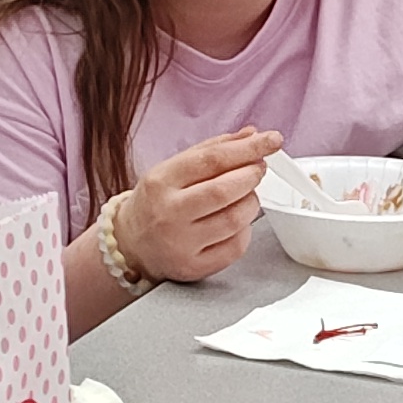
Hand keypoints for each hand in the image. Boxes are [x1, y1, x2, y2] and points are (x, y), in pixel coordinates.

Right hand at [113, 127, 276, 285]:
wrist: (131, 245)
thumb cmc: (157, 202)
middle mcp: (168, 213)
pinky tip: (238, 222)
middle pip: (224, 190)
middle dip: (251, 175)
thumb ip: (212, 149)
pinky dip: (246, 230)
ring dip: (251, 202)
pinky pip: (236, 247)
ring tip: (246, 195)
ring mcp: (180, 243)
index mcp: (161, 181)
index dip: (247, 148)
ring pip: (235, 219)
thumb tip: (252, 135)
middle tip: (258, 169)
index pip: (211, 160)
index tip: (271, 140)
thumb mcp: (173, 168)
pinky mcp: (193, 267)